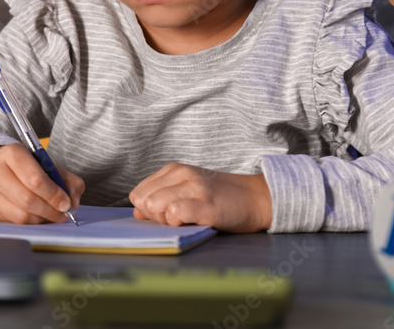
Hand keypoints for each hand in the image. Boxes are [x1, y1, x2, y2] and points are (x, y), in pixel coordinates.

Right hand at [0, 144, 83, 223]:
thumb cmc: (22, 165)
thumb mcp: (45, 163)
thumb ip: (66, 179)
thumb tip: (73, 201)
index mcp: (12, 153)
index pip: (35, 179)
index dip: (54, 195)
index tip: (66, 204)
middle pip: (27, 200)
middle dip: (50, 211)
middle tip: (62, 214)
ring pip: (19, 215)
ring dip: (40, 219)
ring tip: (49, 215)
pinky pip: (11, 222)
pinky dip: (28, 222)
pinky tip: (34, 215)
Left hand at [128, 163, 271, 232]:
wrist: (257, 199)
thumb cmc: (221, 199)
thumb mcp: (187, 192)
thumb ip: (161, 198)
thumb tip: (137, 211)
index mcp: (174, 169)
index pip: (138, 193)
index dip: (148, 209)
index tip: (167, 214)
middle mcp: (182, 174)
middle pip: (143, 200)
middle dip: (155, 216)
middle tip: (178, 219)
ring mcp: (194, 188)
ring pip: (155, 206)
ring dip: (167, 221)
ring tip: (187, 220)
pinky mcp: (206, 205)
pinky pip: (174, 213)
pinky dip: (178, 223)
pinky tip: (194, 222)